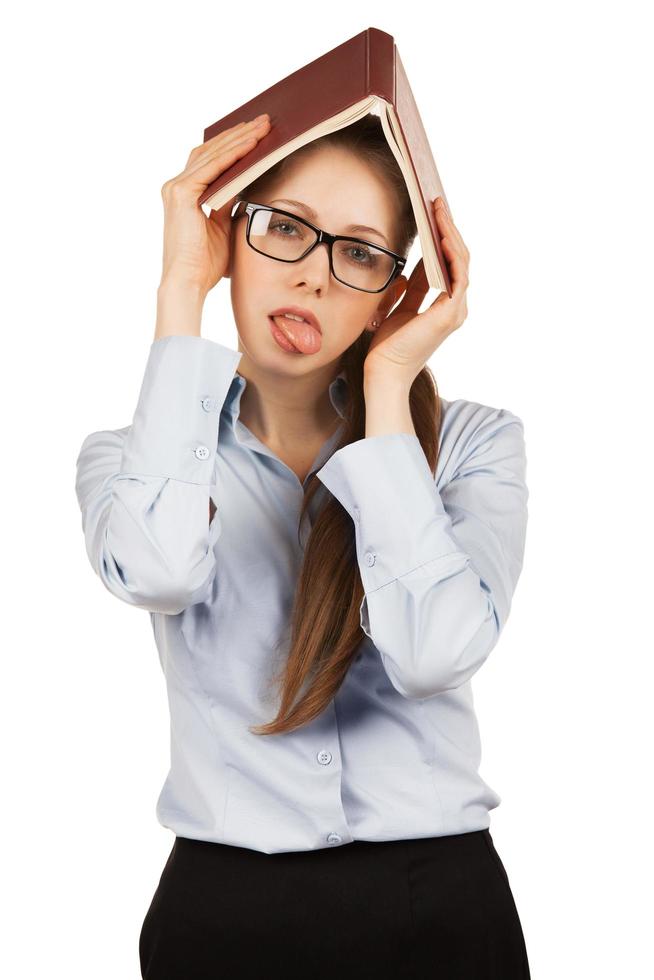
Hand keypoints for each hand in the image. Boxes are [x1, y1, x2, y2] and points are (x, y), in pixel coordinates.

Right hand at [159, 113, 270, 293]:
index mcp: (186, 193)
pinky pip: (213, 167)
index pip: (211, 159)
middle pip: (211, 150)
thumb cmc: (207, 264)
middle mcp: (177, 186)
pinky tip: (252, 144)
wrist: (190, 283)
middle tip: (266, 122)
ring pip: (213, 153)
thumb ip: (231, 204)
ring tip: (264, 127)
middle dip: (240, 134)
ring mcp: (177, 188)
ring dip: (240, 139)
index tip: (258, 134)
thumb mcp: (225, 226)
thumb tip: (250, 187)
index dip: (234, 144)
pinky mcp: (182, 194)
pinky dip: (233, 154)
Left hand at [364, 197, 469, 381]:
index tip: (431, 215)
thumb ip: (409, 290)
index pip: (448, 265)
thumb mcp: (397, 308)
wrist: (383, 371)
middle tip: (437, 203)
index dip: (441, 238)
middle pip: (458, 259)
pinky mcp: (450, 313)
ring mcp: (455, 310)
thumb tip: (409, 270)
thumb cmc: (387, 346)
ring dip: (451, 233)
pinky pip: (458, 274)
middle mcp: (455, 307)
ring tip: (439, 209)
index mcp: (444, 306)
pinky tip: (441, 234)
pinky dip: (452, 252)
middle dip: (448, 229)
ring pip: (461, 261)